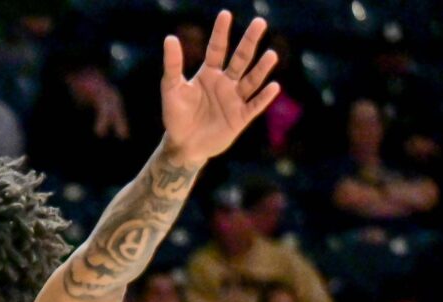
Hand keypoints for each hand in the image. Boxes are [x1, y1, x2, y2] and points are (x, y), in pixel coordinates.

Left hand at [160, 11, 281, 167]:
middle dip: (249, 41)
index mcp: (209, 74)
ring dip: (261, 68)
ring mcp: (235, 99)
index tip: (225, 14)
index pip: (217, 49)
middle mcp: (225, 83)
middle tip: (259, 22)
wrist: (183, 146)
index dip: (221, 33)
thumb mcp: (171, 90)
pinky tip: (273, 87)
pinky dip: (263, 98)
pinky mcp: (240, 117)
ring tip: (271, 55)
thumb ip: (172, 66)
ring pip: (251, 80)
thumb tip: (169, 38)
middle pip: (240, 58)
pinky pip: (254, 105)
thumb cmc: (176, 117)